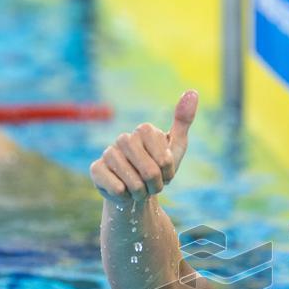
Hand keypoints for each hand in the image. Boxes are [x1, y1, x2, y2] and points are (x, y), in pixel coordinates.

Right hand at [89, 90, 198, 204]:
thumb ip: (183, 120)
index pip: (164, 159)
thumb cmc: (159, 168)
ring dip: (141, 193)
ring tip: (139, 188)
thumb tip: (192, 91)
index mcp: (144, 130)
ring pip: (134, 183)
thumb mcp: (176, 147)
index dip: (168, 172)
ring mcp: (109, 152)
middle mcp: (124, 138)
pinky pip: (117, 188)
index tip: (165, 172)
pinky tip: (123, 191)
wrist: (137, 190)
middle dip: (156, 185)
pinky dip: (125, 196)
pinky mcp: (96, 169)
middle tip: (153, 184)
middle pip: (150, 172)